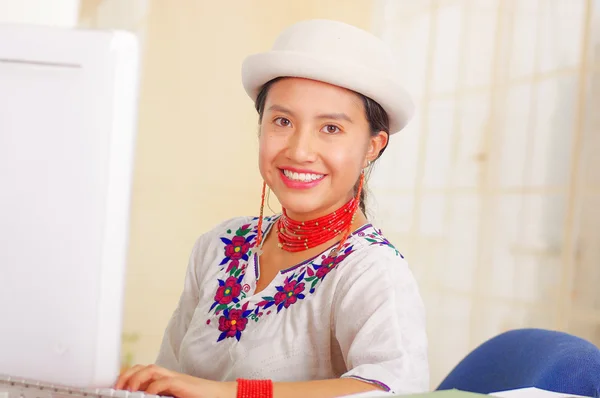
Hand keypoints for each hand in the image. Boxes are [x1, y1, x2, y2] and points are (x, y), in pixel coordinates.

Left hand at [115, 364, 234, 397]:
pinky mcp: (182, 384)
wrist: (218, 396)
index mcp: (163, 379)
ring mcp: (175, 378)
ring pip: (151, 369)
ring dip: (137, 378)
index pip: (141, 371)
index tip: (115, 386)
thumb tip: (142, 397)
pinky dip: (154, 387)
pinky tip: (149, 395)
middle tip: (117, 387)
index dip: (126, 376)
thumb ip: (159, 396)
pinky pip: (164, 381)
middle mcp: (167, 376)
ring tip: (129, 390)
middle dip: (127, 375)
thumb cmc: (196, 397)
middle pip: (143, 367)